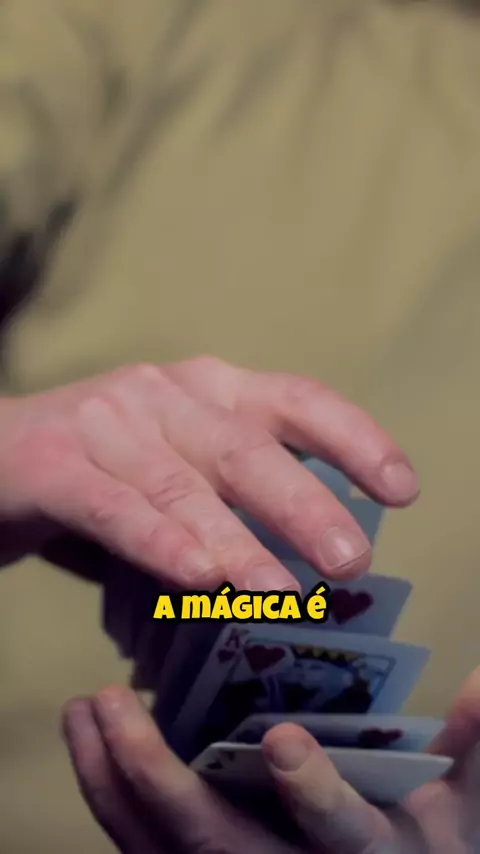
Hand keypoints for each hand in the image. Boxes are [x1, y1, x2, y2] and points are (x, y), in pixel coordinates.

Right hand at [0, 356, 417, 587]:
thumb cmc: (108, 465)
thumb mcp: (183, 463)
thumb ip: (234, 496)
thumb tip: (306, 564)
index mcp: (210, 389)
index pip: (297, 401)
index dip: (354, 440)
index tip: (402, 488)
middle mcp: (166, 394)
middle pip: (246, 448)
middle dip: (303, 505)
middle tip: (350, 561)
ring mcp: (108, 424)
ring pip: (182, 486)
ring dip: (236, 542)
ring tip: (281, 594)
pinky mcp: (55, 465)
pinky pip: (115, 509)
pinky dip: (159, 544)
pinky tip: (198, 580)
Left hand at [62, 669, 479, 853]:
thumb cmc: (427, 852)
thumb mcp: (463, 809)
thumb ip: (474, 746)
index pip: (339, 834)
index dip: (314, 794)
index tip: (283, 739)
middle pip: (212, 845)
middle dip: (157, 778)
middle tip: (112, 702)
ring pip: (161, 850)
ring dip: (111, 781)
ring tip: (84, 709)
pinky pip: (145, 850)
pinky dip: (109, 798)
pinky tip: (91, 743)